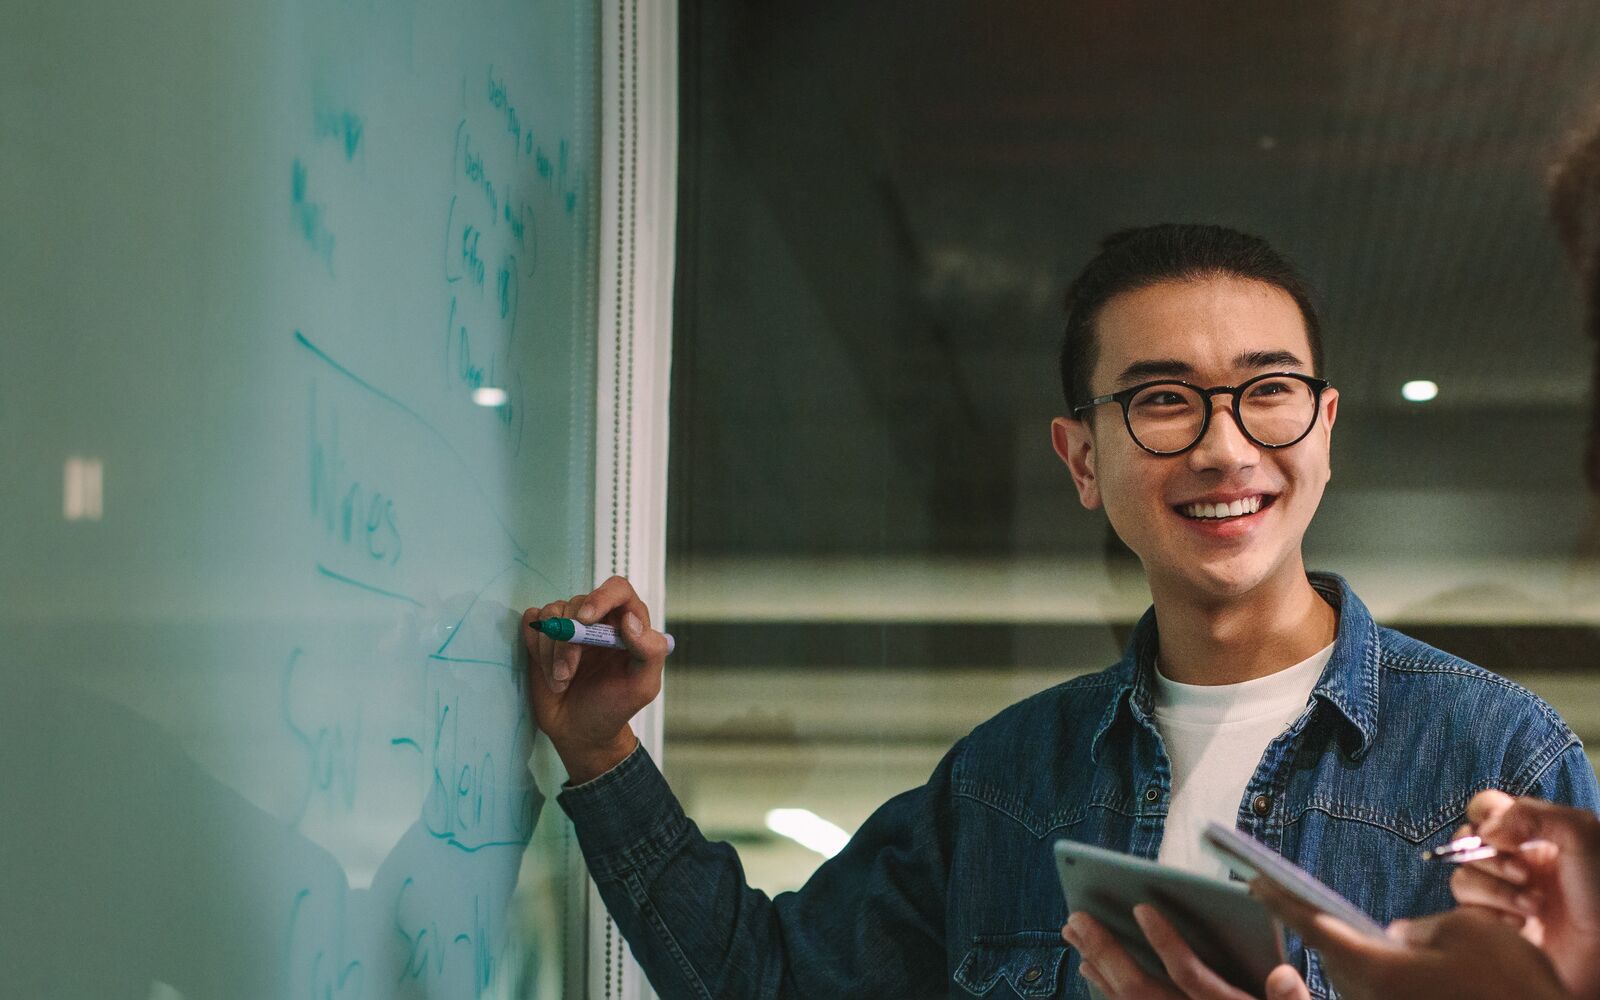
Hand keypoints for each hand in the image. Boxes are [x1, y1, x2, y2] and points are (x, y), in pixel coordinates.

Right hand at [520, 576, 669, 782]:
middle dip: (568, 641)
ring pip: (552, 613)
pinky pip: (533, 622)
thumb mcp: (642, 687)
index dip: (601, 597)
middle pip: (578, 603)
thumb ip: (650, 652)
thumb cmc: (613, 708)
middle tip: (567, 674)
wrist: (580, 732)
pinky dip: (536, 646)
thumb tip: (631, 621)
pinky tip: (548, 672)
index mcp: (627, 624)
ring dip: (552, 651)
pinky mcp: (544, 636)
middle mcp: (599, 620)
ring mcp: (569, 626)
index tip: (585, 620)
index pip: (618, 590)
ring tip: (561, 680)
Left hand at [1062, 907, 1308, 999]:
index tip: (1141, 909)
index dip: (1167, 944)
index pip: (1192, 978)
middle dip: (1107, 950)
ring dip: (1098, 965)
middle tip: (1077, 916)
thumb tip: (1283, 975)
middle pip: (1142, 991)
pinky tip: (1091, 966)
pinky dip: (1105, 988)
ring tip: (1074, 932)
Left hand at [1253, 879, 1569, 999]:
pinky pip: (1382, 995)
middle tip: (1289, 894)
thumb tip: (1398, 939)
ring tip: (1347, 926)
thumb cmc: (1510, 987)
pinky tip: (1400, 964)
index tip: (1253, 880)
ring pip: (1359, 981)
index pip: (1312, 925)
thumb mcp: (1469, 932)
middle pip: (1333, 957)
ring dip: (1354, 955)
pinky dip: (1382, 976)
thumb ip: (1423, 929)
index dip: (1281, 899)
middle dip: (1317, 926)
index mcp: (1374, 970)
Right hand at [1449, 790, 1599, 999]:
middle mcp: (1511, 860)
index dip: (1485, 815)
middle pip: (1465, 841)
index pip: (1485, 807)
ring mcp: (1498, 893)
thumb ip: (1532, 814)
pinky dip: (1491, 916)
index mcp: (1531, 834)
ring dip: (1497, 892)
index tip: (1506, 836)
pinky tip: (1520, 926)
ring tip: (1533, 908)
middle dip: (1492, 859)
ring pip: (1461, 877)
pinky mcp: (1490, 924)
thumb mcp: (1582, 835)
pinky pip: (1465, 911)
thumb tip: (1486, 831)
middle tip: (1525, 876)